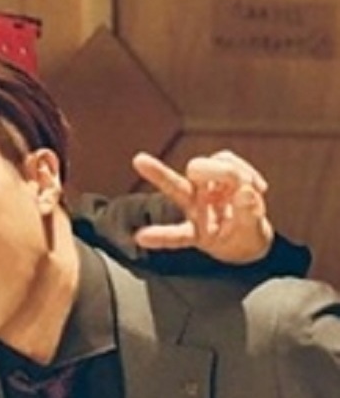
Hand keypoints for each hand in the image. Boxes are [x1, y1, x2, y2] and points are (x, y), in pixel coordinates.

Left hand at [131, 151, 272, 263]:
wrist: (248, 232)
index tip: (139, 238)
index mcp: (196, 230)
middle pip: (173, 185)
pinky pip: (224, 159)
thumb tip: (244, 193)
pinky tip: (257, 185)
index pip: (174, 235)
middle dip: (171, 174)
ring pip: (202, 166)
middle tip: (229, 181)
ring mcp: (204, 188)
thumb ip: (248, 216)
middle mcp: (193, 205)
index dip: (159, 236)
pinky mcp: (218, 175)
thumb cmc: (242, 237)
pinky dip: (244, 169)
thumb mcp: (249, 235)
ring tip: (251, 188)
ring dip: (231, 172)